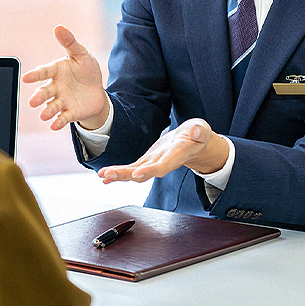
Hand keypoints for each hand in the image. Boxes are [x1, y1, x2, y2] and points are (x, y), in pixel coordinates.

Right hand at [22, 25, 108, 129]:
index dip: (35, 75)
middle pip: (45, 92)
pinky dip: (58, 122)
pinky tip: (54, 125)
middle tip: (32, 102)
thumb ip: (70, 42)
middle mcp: (56, 86)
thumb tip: (58, 27)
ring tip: (43, 115)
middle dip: (38, 97)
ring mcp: (62, 100)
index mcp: (56, 71)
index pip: (44, 72)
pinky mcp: (70, 112)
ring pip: (52, 106)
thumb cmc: (86, 70)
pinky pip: (63, 117)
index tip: (26, 78)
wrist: (97, 91)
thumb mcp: (81, 54)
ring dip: (47, 111)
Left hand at [97, 118, 229, 183]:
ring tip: (103, 175)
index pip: (163, 165)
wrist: (193, 144)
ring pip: (135, 173)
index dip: (151, 170)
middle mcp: (163, 163)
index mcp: (176, 155)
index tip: (138, 174)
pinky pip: (131, 170)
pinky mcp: (147, 162)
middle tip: (110, 175)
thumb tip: (198, 131)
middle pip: (144, 172)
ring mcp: (153, 164)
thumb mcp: (201, 129)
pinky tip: (105, 176)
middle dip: (126, 174)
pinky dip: (118, 173)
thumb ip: (200, 131)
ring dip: (118, 174)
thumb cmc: (197, 135)